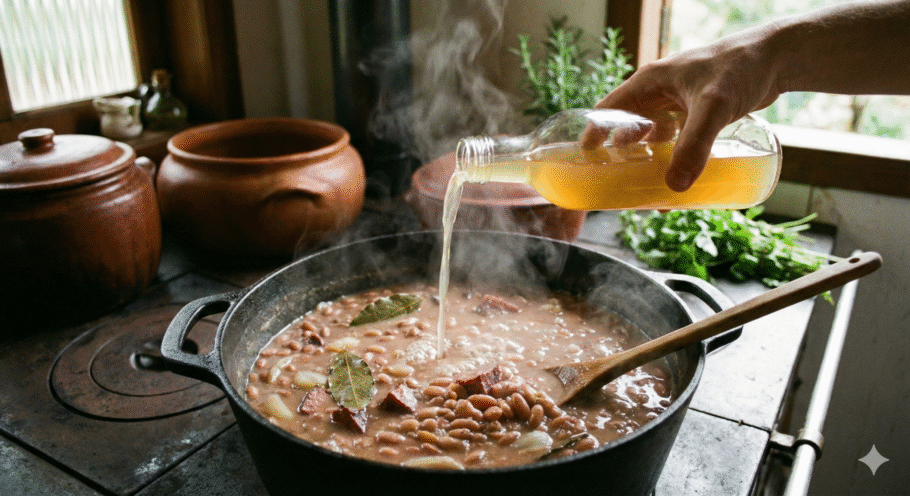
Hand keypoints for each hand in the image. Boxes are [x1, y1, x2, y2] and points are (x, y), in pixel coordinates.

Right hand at [594, 24, 780, 191]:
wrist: (779, 57)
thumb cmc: (742, 68)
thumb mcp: (714, 107)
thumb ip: (695, 146)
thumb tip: (676, 187)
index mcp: (650, 82)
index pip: (609, 109)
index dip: (594, 134)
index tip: (586, 162)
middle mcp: (659, 92)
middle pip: (629, 128)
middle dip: (623, 156)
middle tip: (619, 184)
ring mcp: (679, 102)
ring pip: (653, 137)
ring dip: (649, 160)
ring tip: (647, 188)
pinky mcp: (697, 112)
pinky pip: (676, 139)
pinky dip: (672, 158)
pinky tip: (678, 176)